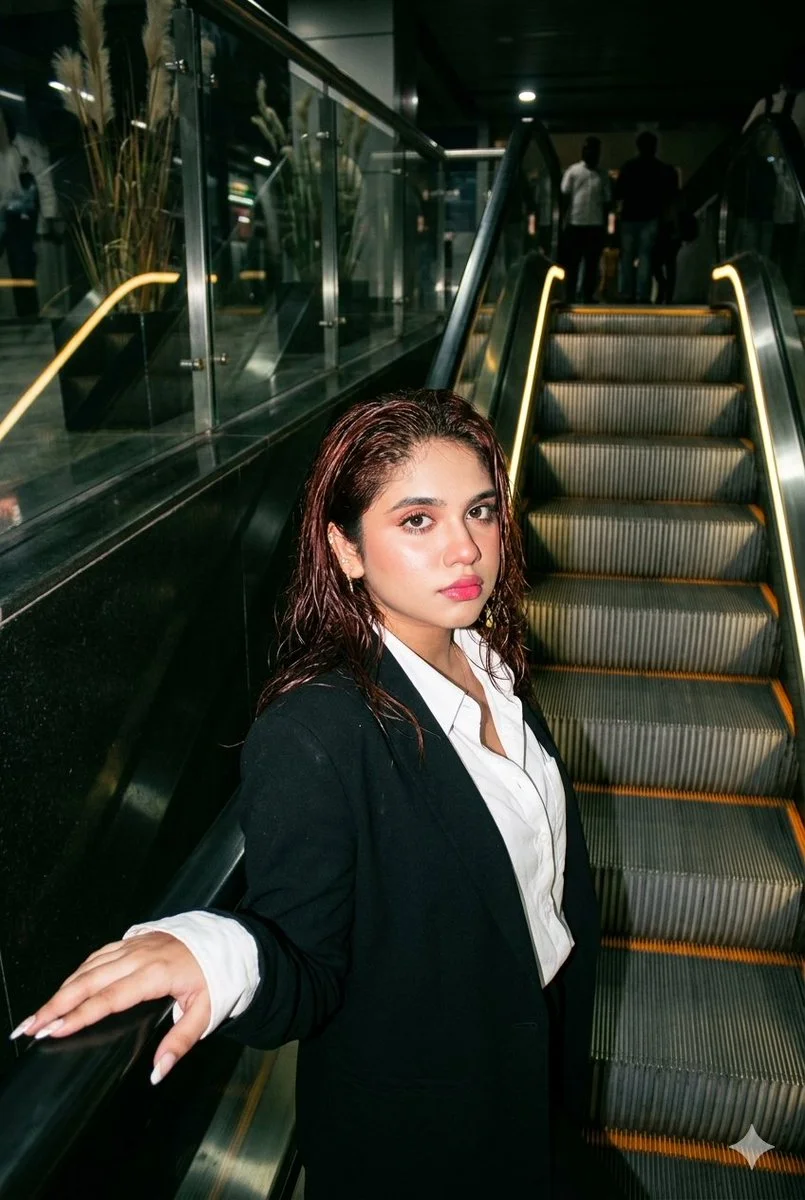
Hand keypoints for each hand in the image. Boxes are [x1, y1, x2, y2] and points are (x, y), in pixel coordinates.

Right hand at [11, 933, 210, 1083]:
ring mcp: (136, 944)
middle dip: (56, 1004)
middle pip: (89, 981)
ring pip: (90, 966)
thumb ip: (181, 1041)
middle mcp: (140, 955)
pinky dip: (79, 971)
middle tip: (29, 1027)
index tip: (54, 1030)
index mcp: (156, 974)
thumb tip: (158, 1072)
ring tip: (40, 1013)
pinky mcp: (136, 939)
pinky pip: (100, 954)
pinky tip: (67, 986)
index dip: (79, 1015)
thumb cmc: (219, 977)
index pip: (109, 999)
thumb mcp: (207, 1012)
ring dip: (62, 989)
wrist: (231, 942)